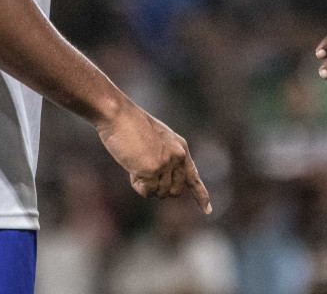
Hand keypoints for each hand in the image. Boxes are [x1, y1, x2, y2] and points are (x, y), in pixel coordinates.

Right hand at [96, 103, 211, 213]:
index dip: (200, 195)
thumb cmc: (130, 126)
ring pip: (161, 193)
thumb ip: (165, 159)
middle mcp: (178, 157)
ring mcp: (166, 164)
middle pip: (175, 191)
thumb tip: (164, 185)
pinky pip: (147, 192)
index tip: (208, 211)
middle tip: (143, 175)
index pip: (193, 176)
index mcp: (181, 148)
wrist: (118, 115)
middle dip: (159, 190)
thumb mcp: (156, 140)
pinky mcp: (152, 170)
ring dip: (146, 186)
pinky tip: (131, 170)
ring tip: (135, 165)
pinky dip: (138, 186)